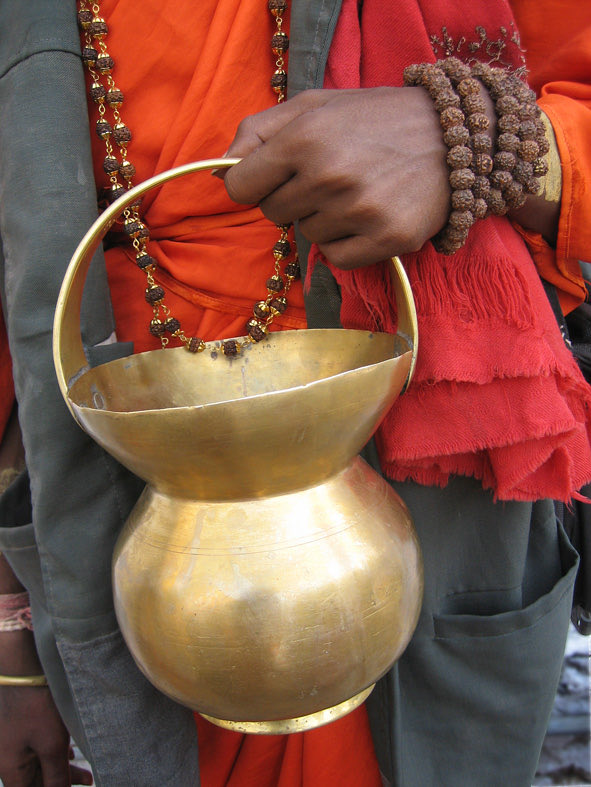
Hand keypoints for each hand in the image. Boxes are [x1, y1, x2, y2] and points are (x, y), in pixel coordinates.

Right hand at [0, 685, 92, 785]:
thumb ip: (56, 777)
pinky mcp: (18, 723)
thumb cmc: (36, 705)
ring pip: (37, 763)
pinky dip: (52, 753)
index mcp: (10, 768)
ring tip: (86, 774)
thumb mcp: (52, 746)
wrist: (21, 665)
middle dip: (60, 784)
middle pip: (34, 781)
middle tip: (88, 781)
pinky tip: (68, 752)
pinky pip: (34, 746)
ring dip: (60, 769)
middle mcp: (6, 756)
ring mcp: (11, 739)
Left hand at [223, 87, 450, 268]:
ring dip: (323, 219)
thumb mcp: (314, 106)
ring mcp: (360, 211)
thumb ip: (259, 131)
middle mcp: (329, 176)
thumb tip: (223, 172)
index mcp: (304, 138)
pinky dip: (346, 244)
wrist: (453, 134)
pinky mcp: (387, 239)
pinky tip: (367, 217)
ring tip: (356, 191)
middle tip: (327, 178)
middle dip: (291, 199)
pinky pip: (338, 258)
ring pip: (307, 236)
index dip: (253, 184)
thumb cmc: (374, 119)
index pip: (241, 188)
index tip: (273, 179)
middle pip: (273, 214)